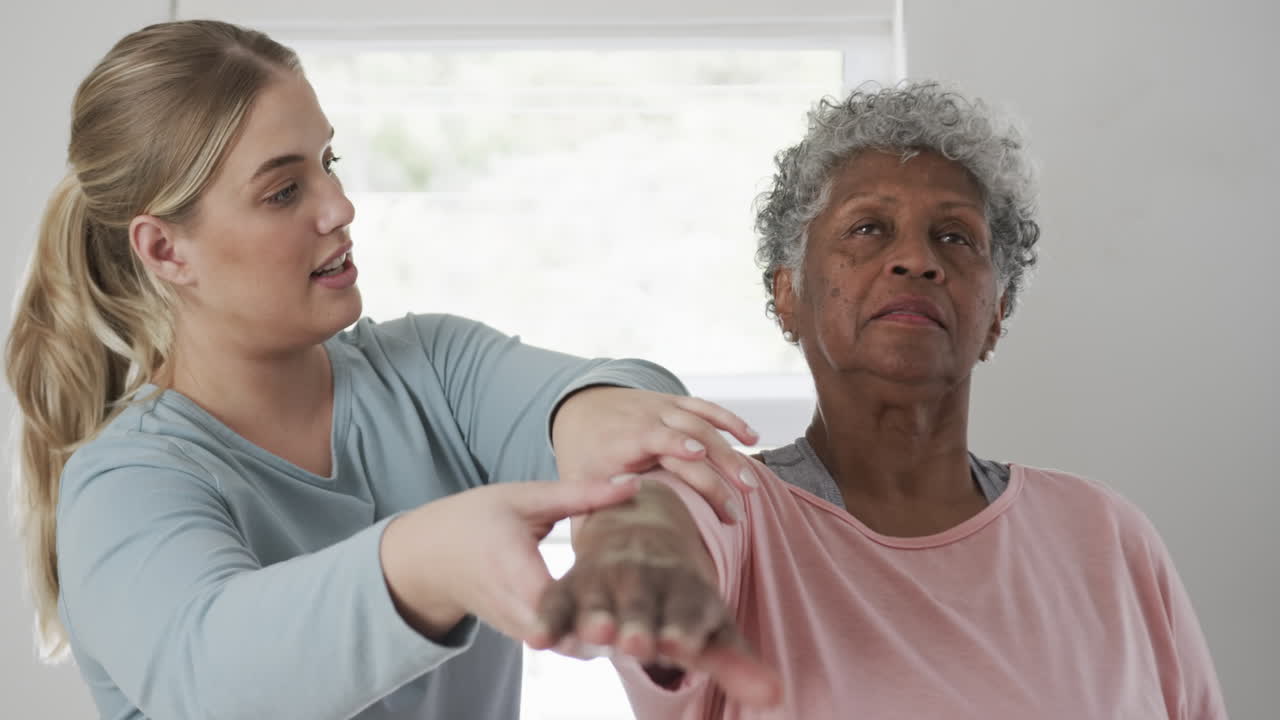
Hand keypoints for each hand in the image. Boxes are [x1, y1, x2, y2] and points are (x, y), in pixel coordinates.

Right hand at [380, 477, 638, 642]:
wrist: (430, 557)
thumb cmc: (476, 518)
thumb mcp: (524, 497)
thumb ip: (580, 493)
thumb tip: (634, 483)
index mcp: (511, 565)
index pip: (554, 601)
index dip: (593, 607)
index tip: (634, 602)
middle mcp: (514, 606)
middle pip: (569, 634)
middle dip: (610, 631)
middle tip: (654, 617)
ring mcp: (519, 627)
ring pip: (570, 647)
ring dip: (605, 639)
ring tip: (649, 622)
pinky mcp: (526, 635)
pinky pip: (564, 645)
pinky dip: (592, 640)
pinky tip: (627, 624)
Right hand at [534, 517, 780, 707]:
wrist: (640, 536)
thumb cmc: (680, 598)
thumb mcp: (711, 625)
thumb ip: (736, 663)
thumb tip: (776, 696)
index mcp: (686, 588)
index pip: (688, 607)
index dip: (686, 625)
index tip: (684, 643)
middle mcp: (647, 579)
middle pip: (643, 603)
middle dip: (639, 623)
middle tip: (637, 643)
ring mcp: (607, 579)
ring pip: (600, 598)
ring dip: (595, 616)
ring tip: (593, 634)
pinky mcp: (572, 586)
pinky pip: (557, 601)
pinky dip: (548, 617)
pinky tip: (538, 638)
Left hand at [551, 387, 760, 522]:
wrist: (583, 408)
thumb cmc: (584, 458)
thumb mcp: (577, 482)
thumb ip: (586, 513)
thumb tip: (596, 555)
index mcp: (621, 439)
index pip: (651, 436)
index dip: (674, 443)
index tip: (697, 456)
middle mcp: (645, 418)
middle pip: (687, 439)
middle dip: (714, 471)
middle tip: (736, 507)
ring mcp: (663, 408)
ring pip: (702, 424)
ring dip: (730, 453)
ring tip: (750, 486)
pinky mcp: (676, 402)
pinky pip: (707, 408)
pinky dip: (730, 421)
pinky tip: (752, 438)